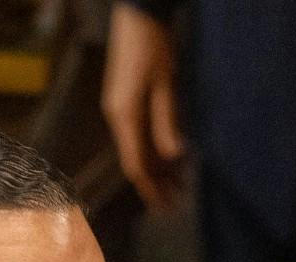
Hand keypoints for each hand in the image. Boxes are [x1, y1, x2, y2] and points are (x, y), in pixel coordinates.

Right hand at [100, 4, 185, 212]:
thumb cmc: (152, 43)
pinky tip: (168, 156)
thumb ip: (166, 121)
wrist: (137, 13)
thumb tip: (173, 156)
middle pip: (135, 160)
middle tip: (176, 203)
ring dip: (156, 167)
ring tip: (178, 183)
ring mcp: (119, 108)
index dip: (151, 189)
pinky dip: (152, 148)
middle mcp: (117, 116)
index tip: (165, 207)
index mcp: (124, 115)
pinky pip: (137, 133)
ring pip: (136, 148)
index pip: (135, 164)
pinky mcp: (124, 100)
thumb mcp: (165, 83)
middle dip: (156, 183)